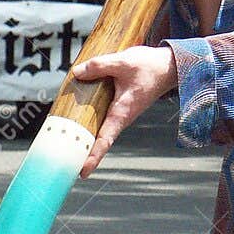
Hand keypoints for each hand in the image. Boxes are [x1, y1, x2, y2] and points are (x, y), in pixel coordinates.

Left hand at [70, 45, 177, 176]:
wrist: (167, 67)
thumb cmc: (150, 67)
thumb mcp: (123, 62)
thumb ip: (99, 66)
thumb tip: (77, 73)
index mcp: (122, 112)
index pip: (105, 140)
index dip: (93, 156)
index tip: (83, 171)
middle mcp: (120, 118)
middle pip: (99, 142)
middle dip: (84, 155)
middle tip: (65, 167)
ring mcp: (119, 114)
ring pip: (99, 132)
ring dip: (84, 140)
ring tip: (65, 150)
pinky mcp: (118, 107)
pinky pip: (101, 120)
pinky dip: (88, 124)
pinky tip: (74, 123)